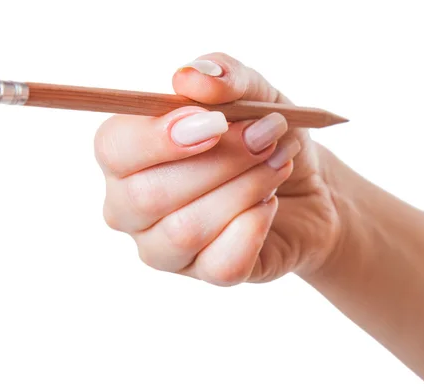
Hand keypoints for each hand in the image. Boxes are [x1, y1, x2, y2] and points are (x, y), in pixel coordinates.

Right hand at [94, 53, 341, 285]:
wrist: (308, 187)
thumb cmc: (266, 136)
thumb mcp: (255, 93)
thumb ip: (223, 75)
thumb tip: (189, 78)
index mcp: (128, 154)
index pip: (114, 149)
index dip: (159, 138)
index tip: (215, 122)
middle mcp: (132, 206)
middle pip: (149, 195)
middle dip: (220, 162)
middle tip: (267, 136)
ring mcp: (164, 247)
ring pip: (185, 230)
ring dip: (245, 189)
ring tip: (277, 163)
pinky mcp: (204, 274)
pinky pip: (222, 263)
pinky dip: (255, 227)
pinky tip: (268, 206)